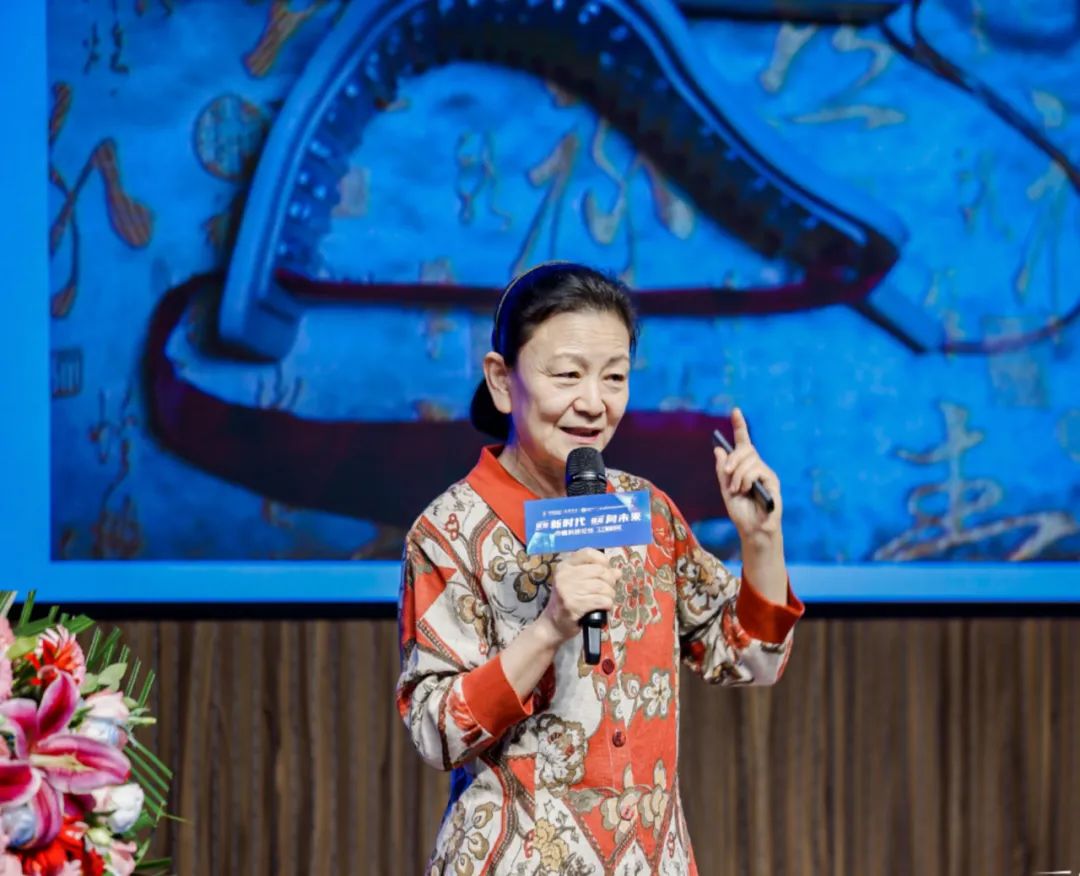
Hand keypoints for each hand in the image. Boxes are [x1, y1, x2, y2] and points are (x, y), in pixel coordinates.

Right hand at [538, 549, 617, 643]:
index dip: (603, 560)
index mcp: (565, 566)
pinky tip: (604, 607)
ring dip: (610, 594)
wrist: (553, 624)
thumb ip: (597, 575)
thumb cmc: (568, 601)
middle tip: (608, 590)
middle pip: (599, 571)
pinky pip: (601, 600)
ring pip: (602, 586)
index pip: (588, 553)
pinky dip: (607, 604)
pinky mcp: (573, 605)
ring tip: (606, 599)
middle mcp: (564, 575)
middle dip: (610, 581)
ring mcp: (567, 590)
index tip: (607, 570)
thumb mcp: (579, 583)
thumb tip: (617, 572)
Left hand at [714, 407, 782, 541]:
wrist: (752, 529)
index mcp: (745, 467)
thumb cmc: (741, 511)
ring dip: (738, 474)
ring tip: (736, 489)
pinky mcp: (773, 482)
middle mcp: (758, 467)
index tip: (735, 410)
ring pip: (750, 460)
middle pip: (746, 449)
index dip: (740, 426)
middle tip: (727, 473)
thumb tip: (718, 449)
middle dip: (733, 459)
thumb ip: (722, 470)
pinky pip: (757, 471)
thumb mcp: (725, 489)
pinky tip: (744, 490)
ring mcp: (766, 473)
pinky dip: (746, 479)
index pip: (744, 442)